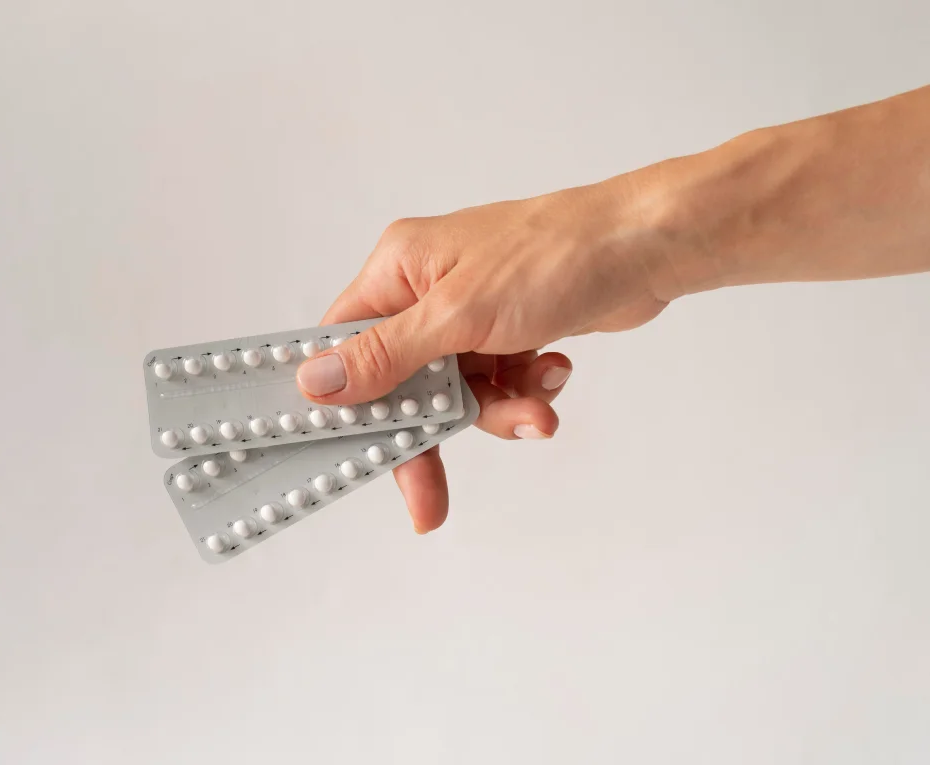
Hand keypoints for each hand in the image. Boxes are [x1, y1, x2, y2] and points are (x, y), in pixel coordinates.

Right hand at [297, 178, 677, 532]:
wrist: (647, 249)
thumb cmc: (555, 255)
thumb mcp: (458, 314)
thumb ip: (387, 354)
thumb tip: (316, 381)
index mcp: (399, 269)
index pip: (345, 344)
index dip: (347, 401)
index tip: (356, 452)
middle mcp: (427, 288)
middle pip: (403, 382)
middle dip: (432, 433)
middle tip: (428, 499)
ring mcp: (470, 310)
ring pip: (456, 392)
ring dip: (496, 411)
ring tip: (535, 413)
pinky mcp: (509, 329)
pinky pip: (496, 383)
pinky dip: (523, 391)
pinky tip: (551, 374)